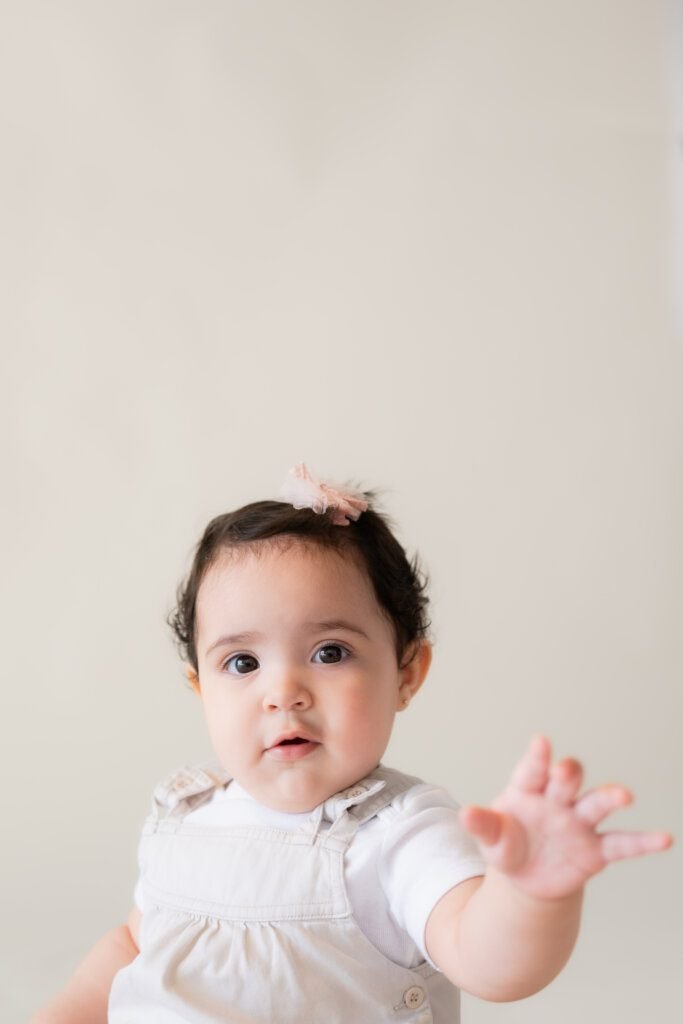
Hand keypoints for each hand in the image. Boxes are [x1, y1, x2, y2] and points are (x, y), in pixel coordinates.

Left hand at [460, 735, 672, 900]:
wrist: (527, 876)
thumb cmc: (508, 844)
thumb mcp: (491, 837)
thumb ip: (483, 825)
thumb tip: (464, 815)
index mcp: (528, 789)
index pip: (532, 769)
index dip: (537, 756)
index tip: (541, 742)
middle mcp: (558, 800)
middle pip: (566, 782)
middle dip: (568, 774)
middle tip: (568, 769)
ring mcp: (579, 823)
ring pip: (596, 805)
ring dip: (609, 798)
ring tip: (624, 795)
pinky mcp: (597, 849)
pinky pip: (622, 844)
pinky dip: (643, 842)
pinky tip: (665, 839)